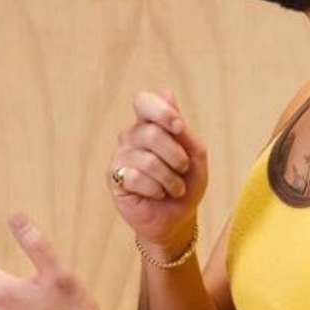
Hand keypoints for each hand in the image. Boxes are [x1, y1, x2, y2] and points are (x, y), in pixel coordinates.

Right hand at [109, 87, 208, 251]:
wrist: (179, 218)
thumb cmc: (187, 183)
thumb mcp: (195, 154)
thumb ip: (182, 128)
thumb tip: (166, 91)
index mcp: (151, 125)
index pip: (143, 102)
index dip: (161, 112)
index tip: (179, 128)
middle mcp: (131, 136)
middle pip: (150, 133)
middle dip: (176, 156)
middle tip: (183, 169)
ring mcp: (121, 156)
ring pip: (147, 159)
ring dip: (170, 179)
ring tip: (174, 188)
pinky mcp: (115, 178)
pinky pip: (136, 178)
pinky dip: (156, 190)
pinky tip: (157, 195)